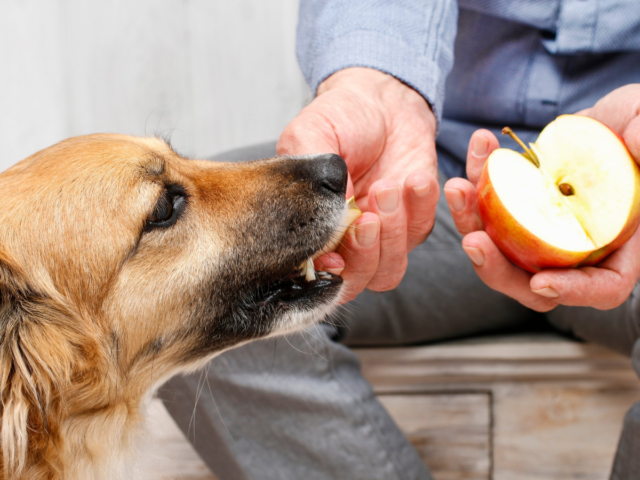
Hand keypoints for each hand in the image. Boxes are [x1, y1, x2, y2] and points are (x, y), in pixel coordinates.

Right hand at [277, 67, 438, 302]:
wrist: (382, 99)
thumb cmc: (340, 117)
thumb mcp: (309, 136)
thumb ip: (309, 180)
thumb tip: (325, 223)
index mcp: (311, 228)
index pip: (315, 272)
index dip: (326, 274)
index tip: (334, 256)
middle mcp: (345, 241)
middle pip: (356, 281)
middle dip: (364, 253)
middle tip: (368, 216)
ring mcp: (382, 236)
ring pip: (389, 269)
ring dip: (392, 233)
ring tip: (389, 186)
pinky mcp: (415, 221)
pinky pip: (421, 232)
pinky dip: (420, 208)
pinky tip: (416, 178)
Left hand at [444, 84, 639, 311]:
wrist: (608, 121)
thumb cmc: (638, 126)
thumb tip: (638, 142)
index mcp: (622, 244)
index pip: (604, 286)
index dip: (574, 291)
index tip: (541, 281)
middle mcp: (576, 248)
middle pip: (534, 283)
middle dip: (497, 269)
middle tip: (474, 240)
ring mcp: (542, 233)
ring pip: (500, 248)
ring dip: (472, 221)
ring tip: (459, 188)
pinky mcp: (517, 211)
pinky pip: (488, 209)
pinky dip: (477, 183)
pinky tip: (479, 147)